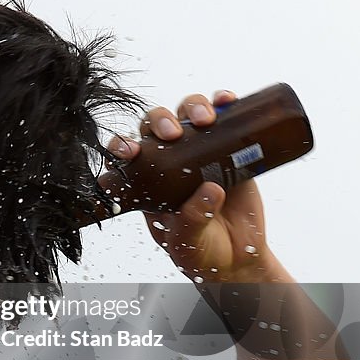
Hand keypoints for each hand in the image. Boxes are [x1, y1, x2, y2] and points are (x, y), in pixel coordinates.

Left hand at [108, 90, 278, 281]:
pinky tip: (228, 100)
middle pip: (156, 127)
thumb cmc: (201, 252)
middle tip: (171, 135)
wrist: (238, 259)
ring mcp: (199, 152)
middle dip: (159, 122)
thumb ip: (191, 220)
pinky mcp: (229, 149)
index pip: (127, 157)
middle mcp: (169, 162)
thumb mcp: (187, 244)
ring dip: (192, 108)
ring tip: (205, 119)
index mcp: (147, 184)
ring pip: (187, 115)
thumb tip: (209, 189)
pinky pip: (225, 118)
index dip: (121, 147)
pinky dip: (225, 103)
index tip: (128, 151)